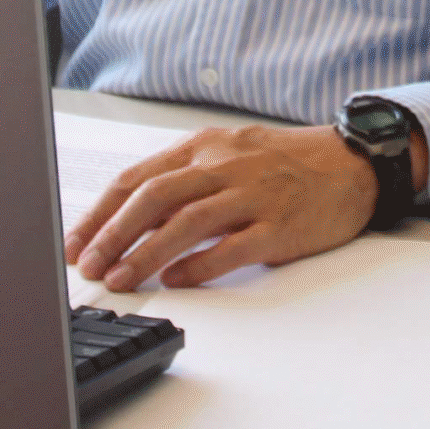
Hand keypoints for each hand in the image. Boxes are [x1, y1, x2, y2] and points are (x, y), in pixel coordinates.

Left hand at [64, 123, 387, 288]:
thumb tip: (131, 223)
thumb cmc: (288, 164)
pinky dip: (199, 266)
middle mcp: (226, 166)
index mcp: (206, 147)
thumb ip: (185, 182)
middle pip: (155, 197)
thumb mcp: (230, 156)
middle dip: (113, 234)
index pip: (138, 178)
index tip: (76, 242)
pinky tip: (177, 280)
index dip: (101, 212)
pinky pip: (232, 247)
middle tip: (88, 266)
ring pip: (187, 221)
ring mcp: (254, 195)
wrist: (353, 164)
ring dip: (146, 254)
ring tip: (121, 279)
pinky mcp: (281, 225)